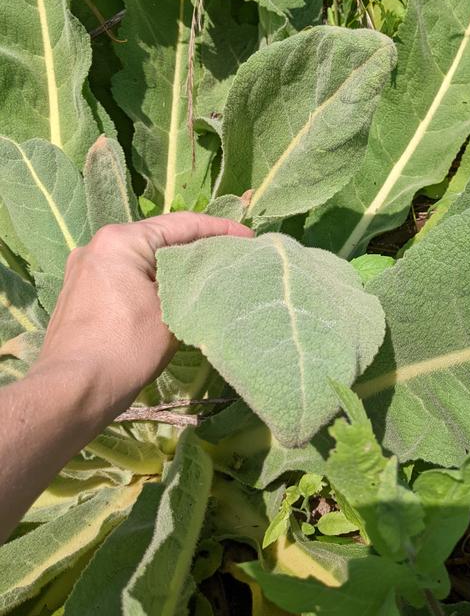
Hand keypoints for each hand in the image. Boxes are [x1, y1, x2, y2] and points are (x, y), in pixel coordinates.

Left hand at [34, 212, 252, 420]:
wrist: (73, 390)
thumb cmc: (125, 346)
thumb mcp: (172, 310)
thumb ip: (194, 282)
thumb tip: (212, 275)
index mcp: (120, 240)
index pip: (182, 224)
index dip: (221, 229)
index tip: (250, 237)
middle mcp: (97, 247)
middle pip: (160, 240)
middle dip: (197, 250)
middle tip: (234, 257)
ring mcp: (85, 271)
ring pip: (143, 261)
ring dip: (175, 269)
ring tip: (209, 278)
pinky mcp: (81, 295)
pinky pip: (127, 279)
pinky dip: (153, 284)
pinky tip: (174, 297)